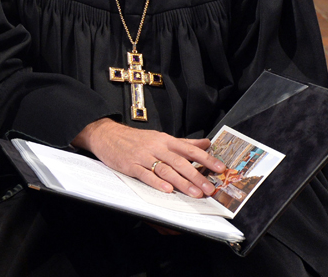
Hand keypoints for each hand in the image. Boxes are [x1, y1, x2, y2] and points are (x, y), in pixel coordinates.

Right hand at [72, 119, 224, 197]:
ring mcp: (143, 156)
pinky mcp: (130, 165)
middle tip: (209, 189)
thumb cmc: (135, 138)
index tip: (220, 168)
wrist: (106, 134)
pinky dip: (156, 182)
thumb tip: (207, 143)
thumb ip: (184, 142)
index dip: (206, 158)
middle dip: (196, 176)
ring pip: (165, 169)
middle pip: (180, 162)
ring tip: (194, 193)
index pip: (189, 149)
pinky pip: (145, 174)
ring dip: (181, 182)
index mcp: (165, 140)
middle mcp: (156, 147)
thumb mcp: (160, 137)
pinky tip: (167, 190)